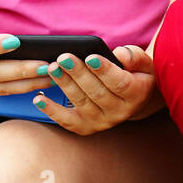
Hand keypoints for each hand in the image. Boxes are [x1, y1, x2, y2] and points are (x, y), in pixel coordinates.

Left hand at [34, 45, 162, 134]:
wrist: (137, 99)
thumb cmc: (137, 74)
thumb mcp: (144, 62)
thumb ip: (134, 56)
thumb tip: (119, 55)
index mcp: (137, 94)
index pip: (120, 82)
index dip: (104, 70)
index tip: (90, 56)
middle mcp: (120, 112)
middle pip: (97, 93)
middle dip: (78, 74)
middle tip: (63, 58)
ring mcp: (103, 122)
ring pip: (81, 103)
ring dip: (64, 86)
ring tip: (52, 68)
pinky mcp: (87, 127)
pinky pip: (67, 121)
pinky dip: (52, 111)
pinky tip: (38, 98)